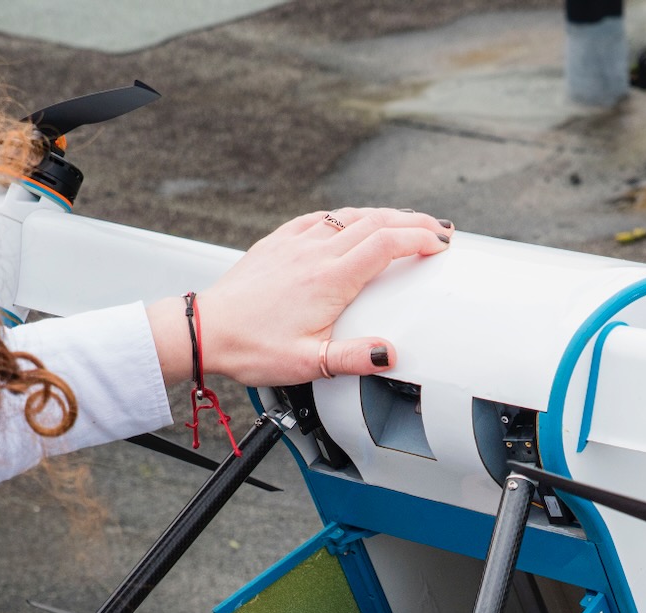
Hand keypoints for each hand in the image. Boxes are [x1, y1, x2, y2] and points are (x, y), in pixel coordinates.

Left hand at [147, 207, 452, 388]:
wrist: (206, 331)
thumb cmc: (251, 348)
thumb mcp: (308, 364)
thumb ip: (353, 358)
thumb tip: (390, 354)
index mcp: (329, 279)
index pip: (386, 245)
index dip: (420, 239)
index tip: (440, 245)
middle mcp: (315, 253)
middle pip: (376, 223)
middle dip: (413, 222)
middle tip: (438, 230)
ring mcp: (295, 243)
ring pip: (349, 216)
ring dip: (384, 215)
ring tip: (406, 222)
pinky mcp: (278, 243)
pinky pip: (320, 218)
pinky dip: (346, 216)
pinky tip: (351, 220)